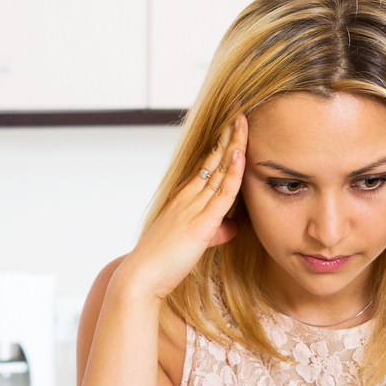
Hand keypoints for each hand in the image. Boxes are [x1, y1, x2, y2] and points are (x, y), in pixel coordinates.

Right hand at [122, 113, 248, 301]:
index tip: (233, 123)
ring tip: (243, 119)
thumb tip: (229, 228)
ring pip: (217, 169)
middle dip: (227, 133)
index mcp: (184, 199)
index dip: (221, 143)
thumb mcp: (193, 244)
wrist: (142, 278)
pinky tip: (239, 154)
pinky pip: (220, 193)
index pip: (206, 164)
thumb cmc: (164, 264)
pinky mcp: (201, 223)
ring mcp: (193, 207)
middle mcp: (187, 197)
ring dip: (232, 143)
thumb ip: (213, 232)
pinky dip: (231, 172)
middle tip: (239, 108)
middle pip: (212, 158)